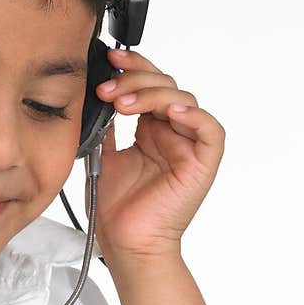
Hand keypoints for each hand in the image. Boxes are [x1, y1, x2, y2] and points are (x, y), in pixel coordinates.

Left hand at [86, 47, 225, 261]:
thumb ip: (103, 124)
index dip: (133, 67)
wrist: (124, 244)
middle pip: (166, 85)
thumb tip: (93, 92)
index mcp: (150, 129)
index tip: (109, 60)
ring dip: (152, 94)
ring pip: (183, 100)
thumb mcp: (100, 154)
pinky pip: (210, 130)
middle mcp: (171, 133)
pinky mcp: (203, 163)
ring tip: (122, 104)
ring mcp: (188, 146)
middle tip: (108, 88)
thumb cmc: (115, 209)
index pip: (148, 85)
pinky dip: (193, 116)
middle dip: (135, 79)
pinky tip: (168, 113)